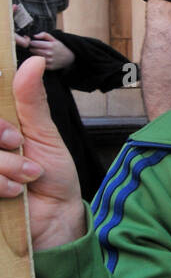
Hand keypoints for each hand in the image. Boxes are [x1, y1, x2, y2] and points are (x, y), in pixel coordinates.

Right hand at [0, 56, 85, 248]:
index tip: (14, 135)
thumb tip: (35, 61)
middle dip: (0, 140)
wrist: (58, 216)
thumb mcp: (44, 133)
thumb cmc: (51, 174)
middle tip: (21, 152)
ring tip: (28, 178)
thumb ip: (31, 100)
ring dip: (5, 167)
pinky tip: (16, 193)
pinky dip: (0, 184)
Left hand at [26, 32, 75, 70]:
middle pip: (33, 50)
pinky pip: (39, 63)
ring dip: (34, 55)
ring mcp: (49, 61)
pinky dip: (38, 61)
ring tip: (38, 53)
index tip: (33, 43)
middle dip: (32, 48)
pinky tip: (41, 59)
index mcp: (50, 45)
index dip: (32, 43)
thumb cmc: (60, 48)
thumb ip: (44, 35)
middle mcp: (49, 53)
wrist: (69, 58)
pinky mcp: (49, 67)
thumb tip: (34, 36)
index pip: (34, 43)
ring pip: (35, 57)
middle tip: (34, 48)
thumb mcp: (54, 39)